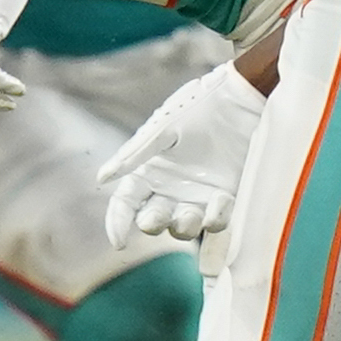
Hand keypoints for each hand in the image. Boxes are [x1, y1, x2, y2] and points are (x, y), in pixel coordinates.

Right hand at [99, 62, 267, 244]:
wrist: (237, 98)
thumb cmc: (196, 107)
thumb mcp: (162, 129)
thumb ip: (134, 154)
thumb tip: (102, 178)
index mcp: (148, 171)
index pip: (125, 204)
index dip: (118, 223)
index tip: (120, 242)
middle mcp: (169, 188)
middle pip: (153, 219)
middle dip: (153, 224)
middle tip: (156, 219)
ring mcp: (197, 194)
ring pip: (184, 227)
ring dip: (185, 226)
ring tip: (192, 213)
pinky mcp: (224, 195)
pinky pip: (217, 221)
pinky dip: (217, 218)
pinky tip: (220, 202)